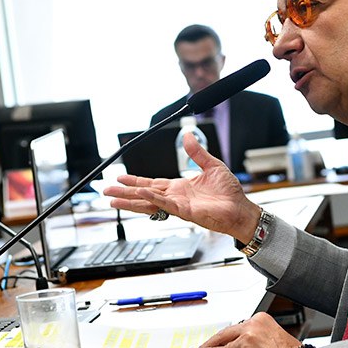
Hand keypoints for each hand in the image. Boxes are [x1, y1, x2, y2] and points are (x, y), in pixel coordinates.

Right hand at [104, 133, 260, 242]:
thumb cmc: (229, 192)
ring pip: (149, 202)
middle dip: (125, 193)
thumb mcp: (212, 165)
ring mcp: (178, 206)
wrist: (241, 208)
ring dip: (130, 200)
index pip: (151, 184)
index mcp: (179, 188)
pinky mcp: (186, 212)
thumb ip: (197, 152)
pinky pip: (165, 204)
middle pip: (144, 195)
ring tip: (113, 200)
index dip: (135, 181)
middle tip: (106, 192)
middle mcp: (175, 198)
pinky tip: (140, 193)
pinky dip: (152, 198)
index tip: (120, 179)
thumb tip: (188, 136)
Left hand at [193, 312, 300, 347]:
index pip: (234, 327)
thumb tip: (241, 345)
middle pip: (223, 336)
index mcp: (259, 320)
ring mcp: (245, 344)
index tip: (215, 339)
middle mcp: (250, 328)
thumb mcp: (273, 336)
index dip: (224, 336)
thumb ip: (255, 337)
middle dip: (210, 344)